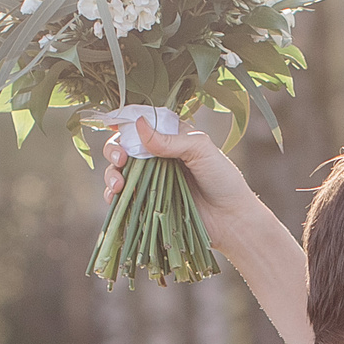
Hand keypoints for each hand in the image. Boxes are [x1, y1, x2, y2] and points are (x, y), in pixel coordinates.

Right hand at [98, 114, 263, 221]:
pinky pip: (125, 198)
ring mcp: (151, 180)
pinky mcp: (148, 203)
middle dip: (114, 150)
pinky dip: (114, 197)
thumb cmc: (222, 180)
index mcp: (171, 138)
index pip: (141, 124)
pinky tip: (116, 198)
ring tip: (118, 185)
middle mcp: (158, 157)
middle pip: (124, 147)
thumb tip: (140, 125)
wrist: (231, 219)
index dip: (125, 124)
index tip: (114, 127)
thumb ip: (171, 140)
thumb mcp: (201, 150)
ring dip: (111, 175)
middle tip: (120, 160)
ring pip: (120, 172)